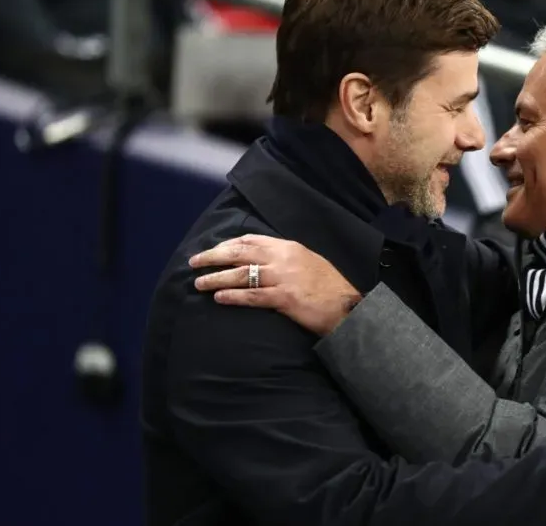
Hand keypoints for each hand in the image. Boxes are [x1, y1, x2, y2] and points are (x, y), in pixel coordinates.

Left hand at [189, 234, 361, 334]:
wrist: (350, 306)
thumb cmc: (331, 287)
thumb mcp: (310, 262)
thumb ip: (288, 259)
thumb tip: (265, 261)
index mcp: (289, 247)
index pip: (252, 239)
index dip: (229, 244)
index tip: (214, 250)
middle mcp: (283, 258)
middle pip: (240, 253)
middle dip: (214, 256)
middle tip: (195, 262)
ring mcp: (283, 278)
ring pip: (241, 274)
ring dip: (216, 278)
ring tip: (199, 283)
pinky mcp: (284, 298)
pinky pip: (252, 296)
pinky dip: (233, 296)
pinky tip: (219, 298)